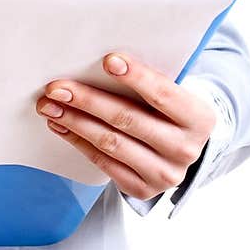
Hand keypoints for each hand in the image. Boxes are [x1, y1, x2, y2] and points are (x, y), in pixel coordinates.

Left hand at [35, 53, 216, 201]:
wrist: (180, 150)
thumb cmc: (168, 111)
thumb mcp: (171, 95)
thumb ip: (147, 82)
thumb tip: (102, 63)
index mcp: (199, 118)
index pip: (163, 94)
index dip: (136, 77)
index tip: (107, 61)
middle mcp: (185, 149)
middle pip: (128, 119)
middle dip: (88, 100)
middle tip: (57, 88)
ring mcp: (165, 174)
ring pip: (110, 143)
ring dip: (75, 121)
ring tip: (49, 106)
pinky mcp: (143, 189)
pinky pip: (104, 162)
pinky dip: (78, 141)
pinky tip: (60, 125)